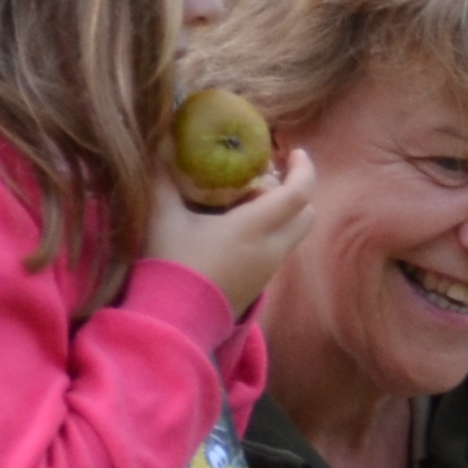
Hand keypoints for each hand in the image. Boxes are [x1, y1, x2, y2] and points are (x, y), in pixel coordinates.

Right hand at [143, 143, 317, 319]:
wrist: (175, 320)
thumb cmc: (172, 264)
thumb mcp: (164, 217)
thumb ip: (163, 179)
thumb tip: (160, 147)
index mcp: (255, 228)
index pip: (299, 194)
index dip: (303, 169)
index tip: (294, 151)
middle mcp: (271, 249)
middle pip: (306, 214)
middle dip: (295, 191)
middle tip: (266, 177)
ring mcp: (268, 270)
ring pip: (294, 234)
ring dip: (282, 213)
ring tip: (246, 201)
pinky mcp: (260, 285)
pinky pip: (278, 251)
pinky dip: (270, 233)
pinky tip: (238, 228)